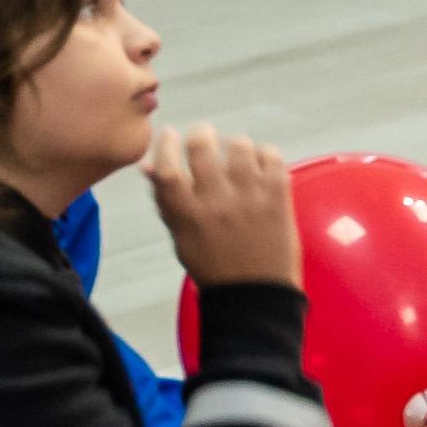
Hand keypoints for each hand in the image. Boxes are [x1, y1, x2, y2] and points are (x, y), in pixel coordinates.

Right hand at [144, 125, 304, 291]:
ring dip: (234, 144)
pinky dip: (265, 153)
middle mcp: (217, 202)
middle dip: (200, 134)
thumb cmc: (213, 265)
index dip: (165, 146)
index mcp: (188, 215)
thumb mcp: (180, 236)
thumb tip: (148, 166)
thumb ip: (165, 199)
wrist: (255, 292)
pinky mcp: (278, 196)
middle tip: (203, 135)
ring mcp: (250, 197)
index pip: (167, 169)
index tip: (169, 134)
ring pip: (239, 146)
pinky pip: (272, 156)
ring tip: (234, 154)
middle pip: (202, 148)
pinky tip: (259, 165)